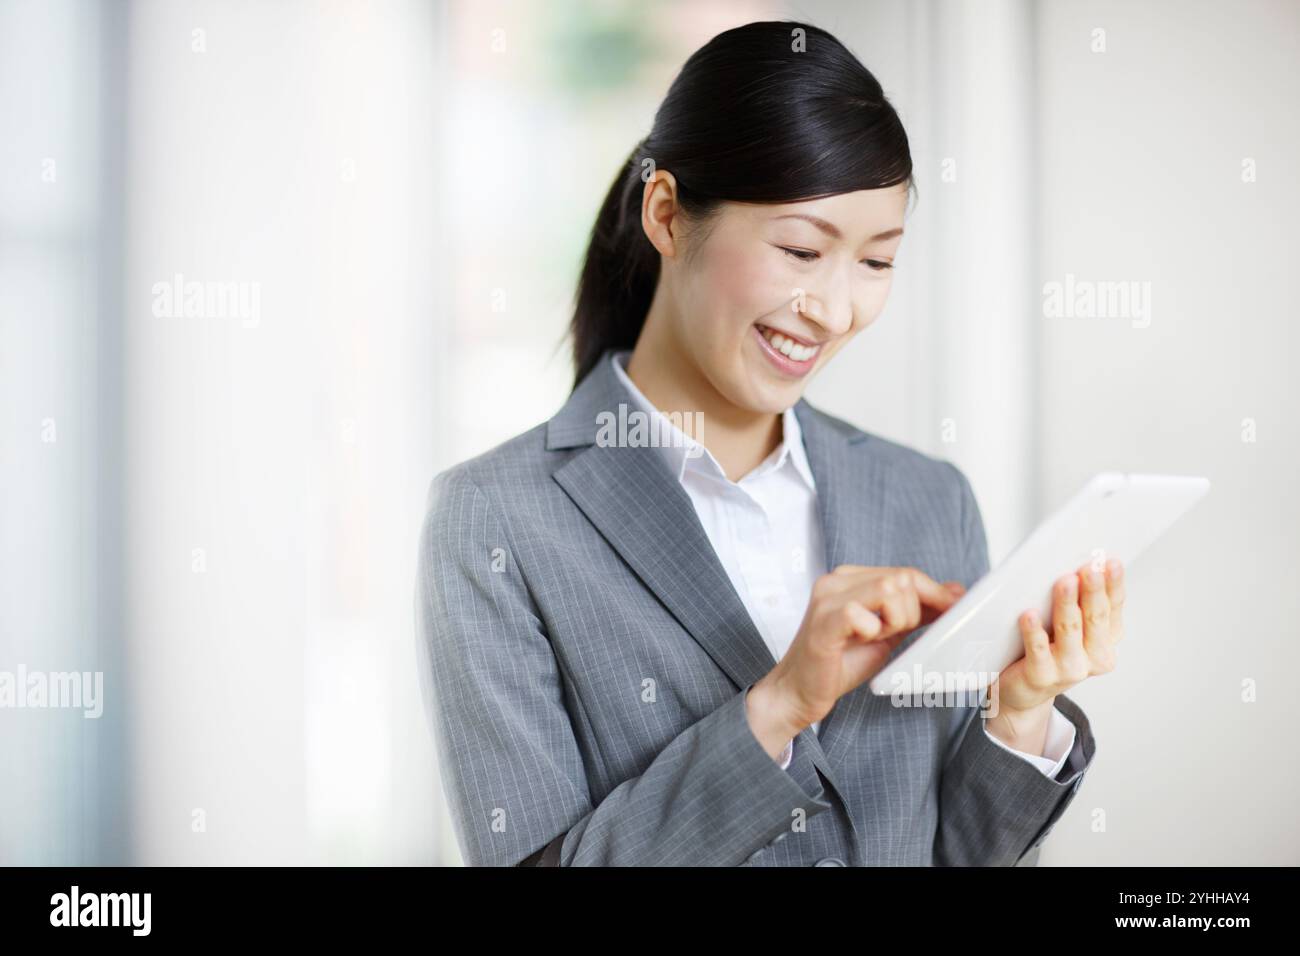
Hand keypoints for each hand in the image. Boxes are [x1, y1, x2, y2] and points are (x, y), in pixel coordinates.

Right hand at [747, 565, 965, 755]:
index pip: (904, 573)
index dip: (934, 593)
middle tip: (890, 635)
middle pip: (902, 579)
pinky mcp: (824, 621)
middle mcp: (836, 580)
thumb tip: (954, 591)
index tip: (953, 610)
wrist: (799, 691)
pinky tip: (858, 641)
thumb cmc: (840, 662)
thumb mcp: (886, 632)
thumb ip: (915, 610)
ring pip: (889, 589)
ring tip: (873, 638)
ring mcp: (827, 599)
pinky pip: (864, 614)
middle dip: (911, 613)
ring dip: (894, 621)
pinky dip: (872, 631)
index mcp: (850, 578)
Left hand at [984, 558, 1124, 749]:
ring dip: (1067, 605)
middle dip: (1093, 590)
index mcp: (1107, 639)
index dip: (1113, 584)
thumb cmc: (1048, 650)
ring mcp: (1069, 669)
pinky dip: (1034, 632)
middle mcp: (1094, 657)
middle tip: (1090, 567)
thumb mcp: (1071, 626)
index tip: (1110, 561)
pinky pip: (1038, 651)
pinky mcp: (1041, 677)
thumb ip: (1077, 600)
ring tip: (1064, 582)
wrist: (1024, 690)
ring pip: (1070, 631)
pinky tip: (1029, 615)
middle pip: (1095, 617)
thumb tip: (1077, 566)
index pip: (1114, 606)